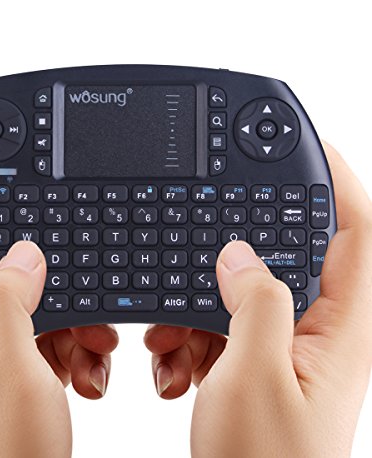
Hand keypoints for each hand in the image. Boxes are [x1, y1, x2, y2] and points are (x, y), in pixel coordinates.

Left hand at [0, 144, 117, 456]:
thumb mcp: (7, 374)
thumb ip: (7, 301)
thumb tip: (20, 255)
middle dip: (15, 246)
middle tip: (51, 240)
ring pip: (15, 294)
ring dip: (57, 303)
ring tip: (86, 341)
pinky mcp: (6, 368)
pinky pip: (37, 328)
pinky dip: (69, 334)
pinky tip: (88, 363)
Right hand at [145, 142, 371, 455]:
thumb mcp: (255, 377)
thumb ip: (256, 303)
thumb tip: (241, 255)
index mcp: (340, 330)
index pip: (357, 234)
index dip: (338, 183)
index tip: (306, 149)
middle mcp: (318, 333)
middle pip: (293, 255)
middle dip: (246, 246)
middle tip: (209, 243)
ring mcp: (284, 348)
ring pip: (247, 290)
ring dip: (204, 301)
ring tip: (176, 342)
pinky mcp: (255, 363)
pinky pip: (223, 323)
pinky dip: (191, 331)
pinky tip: (173, 362)